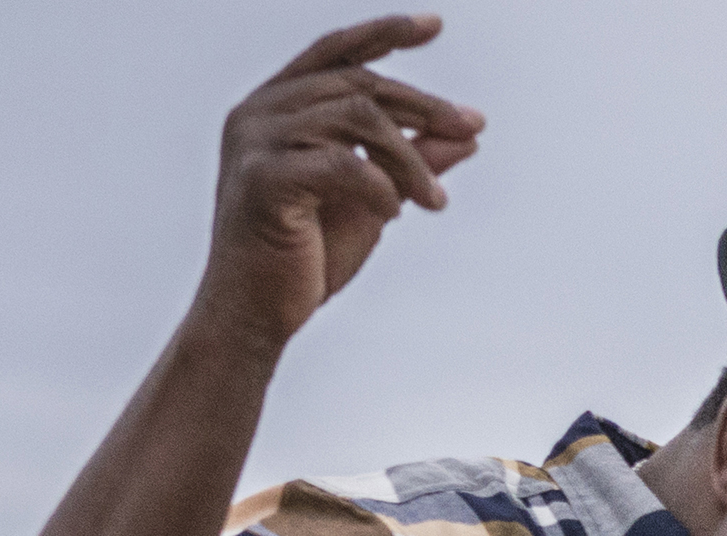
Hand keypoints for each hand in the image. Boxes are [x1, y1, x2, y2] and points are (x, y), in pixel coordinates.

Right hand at [199, 17, 482, 350]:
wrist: (256, 314)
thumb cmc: (304, 258)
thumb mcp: (374, 202)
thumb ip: (412, 163)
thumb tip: (468, 137)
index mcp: (277, 107)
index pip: (336, 53)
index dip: (384, 32)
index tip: (435, 25)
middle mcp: (260, 112)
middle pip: (357, 84)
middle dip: (423, 106)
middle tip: (471, 128)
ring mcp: (255, 141)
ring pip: (356, 117)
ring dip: (409, 157)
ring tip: (434, 200)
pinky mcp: (262, 179)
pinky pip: (341, 164)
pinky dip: (379, 186)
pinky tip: (394, 212)